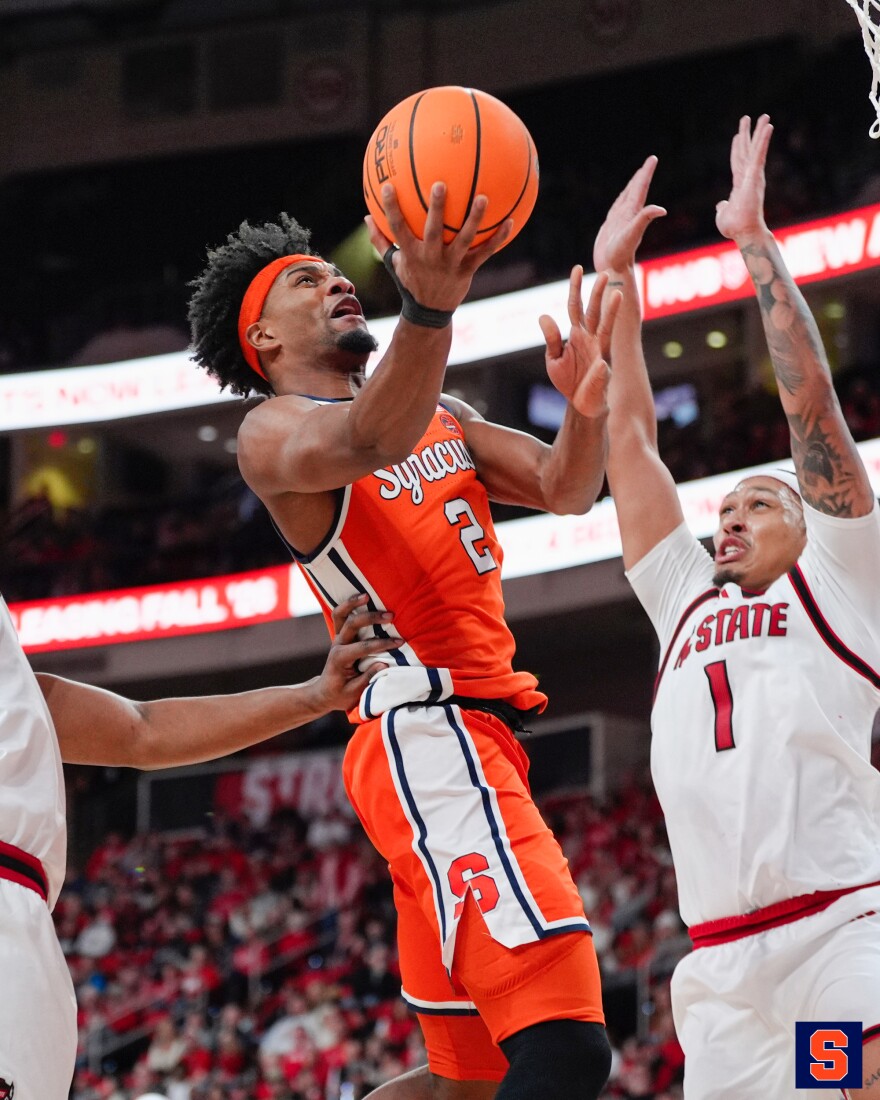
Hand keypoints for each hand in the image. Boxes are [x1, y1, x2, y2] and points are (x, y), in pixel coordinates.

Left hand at [311, 594, 401, 712]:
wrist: (324, 693)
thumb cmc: (340, 695)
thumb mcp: (354, 693)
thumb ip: (367, 678)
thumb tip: (384, 665)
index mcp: (340, 659)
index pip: (362, 648)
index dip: (382, 644)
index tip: (399, 642)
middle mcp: (337, 645)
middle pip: (352, 624)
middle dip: (371, 618)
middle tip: (390, 616)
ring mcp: (337, 638)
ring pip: (340, 615)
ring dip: (353, 603)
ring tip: (367, 595)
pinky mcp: (339, 635)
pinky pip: (340, 615)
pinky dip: (349, 605)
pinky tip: (362, 597)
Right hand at [365, 181, 511, 311]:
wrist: (430, 312)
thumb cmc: (412, 280)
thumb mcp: (394, 263)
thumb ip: (381, 240)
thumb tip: (367, 216)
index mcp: (411, 253)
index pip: (398, 228)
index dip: (392, 208)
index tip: (389, 185)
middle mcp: (431, 258)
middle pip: (433, 231)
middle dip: (436, 208)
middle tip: (440, 184)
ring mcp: (450, 264)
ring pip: (463, 239)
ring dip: (474, 219)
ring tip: (483, 198)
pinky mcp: (467, 270)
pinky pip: (485, 252)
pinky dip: (498, 239)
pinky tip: (510, 222)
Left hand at [538, 268, 621, 418]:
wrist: (581, 402)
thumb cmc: (568, 379)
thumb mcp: (553, 358)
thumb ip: (551, 338)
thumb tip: (543, 315)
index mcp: (577, 334)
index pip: (576, 306)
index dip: (575, 288)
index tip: (577, 268)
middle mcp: (591, 338)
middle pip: (594, 311)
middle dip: (598, 292)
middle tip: (604, 273)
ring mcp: (600, 351)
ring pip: (606, 327)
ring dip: (611, 311)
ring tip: (617, 295)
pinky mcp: (603, 370)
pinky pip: (602, 367)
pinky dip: (600, 367)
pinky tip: (599, 364)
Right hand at [592, 156, 665, 273]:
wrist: (613, 269)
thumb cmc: (621, 253)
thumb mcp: (632, 234)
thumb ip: (644, 219)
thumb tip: (662, 209)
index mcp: (633, 212)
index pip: (640, 188)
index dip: (646, 173)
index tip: (653, 159)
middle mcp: (628, 215)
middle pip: (636, 191)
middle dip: (641, 176)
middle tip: (649, 163)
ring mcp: (620, 221)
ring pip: (626, 199)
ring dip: (631, 188)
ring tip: (636, 178)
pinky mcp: (611, 228)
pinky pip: (616, 210)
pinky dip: (620, 201)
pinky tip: (620, 202)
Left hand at [715, 115, 772, 243]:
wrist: (744, 232)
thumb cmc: (735, 227)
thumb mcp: (723, 214)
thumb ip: (723, 207)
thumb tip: (721, 204)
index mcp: (739, 184)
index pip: (737, 162)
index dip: (737, 148)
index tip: (738, 135)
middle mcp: (748, 177)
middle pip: (747, 151)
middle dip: (748, 134)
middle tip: (749, 117)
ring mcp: (753, 176)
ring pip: (755, 149)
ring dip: (759, 132)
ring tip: (765, 116)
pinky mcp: (755, 176)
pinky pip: (759, 155)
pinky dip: (763, 141)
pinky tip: (768, 127)